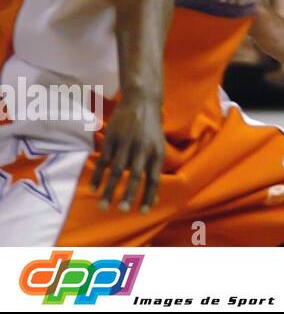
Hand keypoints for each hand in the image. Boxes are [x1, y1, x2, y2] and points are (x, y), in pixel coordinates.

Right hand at [91, 92, 163, 212]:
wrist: (141, 102)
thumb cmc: (151, 129)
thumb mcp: (158, 146)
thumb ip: (154, 168)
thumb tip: (153, 198)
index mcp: (157, 152)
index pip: (154, 178)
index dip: (148, 196)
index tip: (142, 212)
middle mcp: (142, 149)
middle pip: (135, 176)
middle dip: (129, 195)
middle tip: (122, 211)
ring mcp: (126, 143)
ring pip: (116, 171)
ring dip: (110, 190)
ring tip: (104, 206)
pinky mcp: (112, 139)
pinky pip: (103, 161)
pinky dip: (98, 176)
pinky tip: (94, 189)